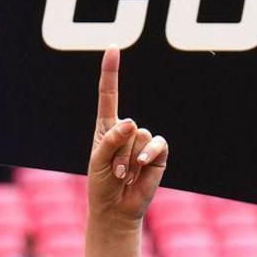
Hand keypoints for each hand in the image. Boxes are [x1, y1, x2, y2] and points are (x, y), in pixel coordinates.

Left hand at [83, 50, 169, 225]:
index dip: (112, 71)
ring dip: (128, 158)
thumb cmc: (102, 184)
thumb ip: (111, 139)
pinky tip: (140, 166)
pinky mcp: (159, 153)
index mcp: (106, 126)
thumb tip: (132, 121)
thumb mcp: (98, 161)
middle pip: (124, 124)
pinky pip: (156, 143)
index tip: (113, 47)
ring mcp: (144, 141)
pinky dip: (148, 153)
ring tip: (124, 175)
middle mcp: (127, 130)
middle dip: (116, 150)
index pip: (109, 93)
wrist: (116, 209)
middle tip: (113, 171)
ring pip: (139, 135)